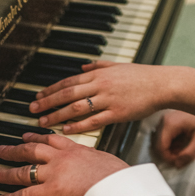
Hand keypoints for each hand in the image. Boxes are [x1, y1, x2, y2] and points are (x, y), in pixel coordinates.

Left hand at [0, 133, 128, 195]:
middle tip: (2, 149)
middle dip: (15, 149)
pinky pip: (24, 195)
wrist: (118, 188)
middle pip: (33, 150)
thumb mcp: (111, 164)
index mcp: (79, 151)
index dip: (38, 137)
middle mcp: (63, 159)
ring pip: (23, 170)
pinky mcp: (50, 191)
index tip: (28, 136)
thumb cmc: (121, 180)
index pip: (54, 140)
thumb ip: (100, 166)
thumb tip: (105, 171)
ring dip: (4, 172)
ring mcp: (54, 174)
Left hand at [30, 61, 166, 133]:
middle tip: (32, 110)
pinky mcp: (117, 113)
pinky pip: (94, 120)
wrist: (162, 85)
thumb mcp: (118, 66)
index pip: (68, 82)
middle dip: (47, 102)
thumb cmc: (142, 76)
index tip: (38, 96)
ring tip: (44, 122)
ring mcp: (108, 100)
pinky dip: (78, 125)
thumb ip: (98, 66)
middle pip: (67, 94)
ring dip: (57, 115)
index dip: (51, 90)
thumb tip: (82, 67)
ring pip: (76, 108)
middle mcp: (100, 85)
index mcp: (98, 74)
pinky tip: (67, 129)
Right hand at [154, 110, 194, 167]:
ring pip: (160, 141)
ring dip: (169, 149)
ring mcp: (166, 119)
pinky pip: (165, 136)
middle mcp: (165, 120)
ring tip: (182, 151)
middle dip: (168, 154)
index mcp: (170, 124)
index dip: (167, 158)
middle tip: (180, 159)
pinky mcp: (170, 120)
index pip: (160, 147)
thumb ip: (189, 154)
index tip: (176, 162)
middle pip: (158, 144)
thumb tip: (178, 164)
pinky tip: (181, 144)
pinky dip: (171, 143)